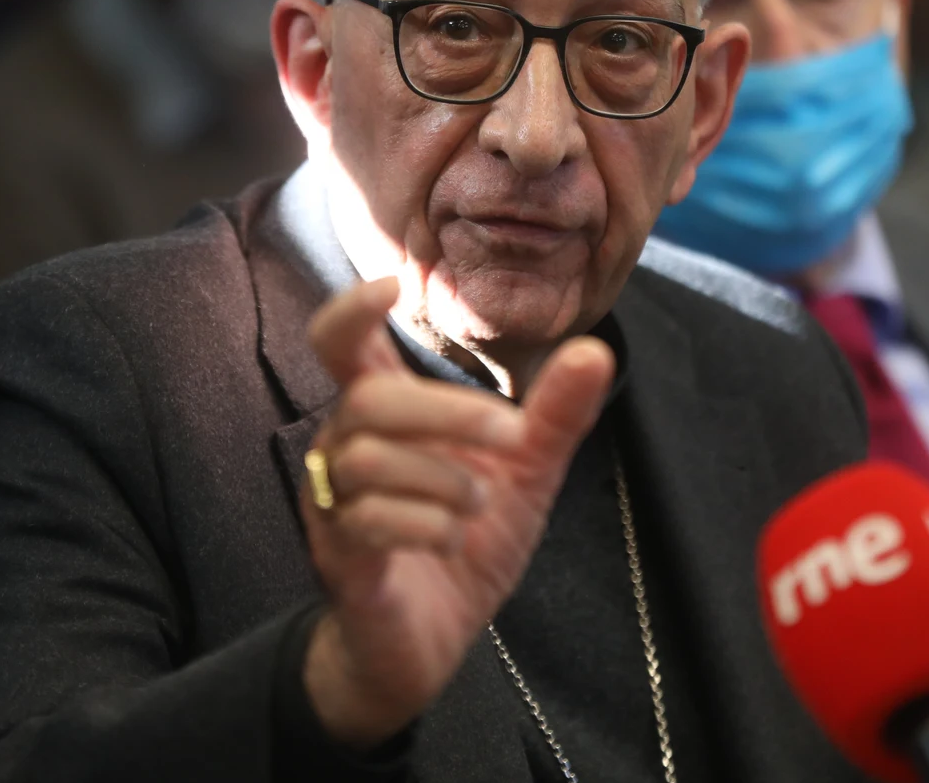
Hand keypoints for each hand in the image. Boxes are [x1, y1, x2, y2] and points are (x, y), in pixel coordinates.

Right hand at [298, 276, 614, 747]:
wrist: (431, 642)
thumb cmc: (466, 544)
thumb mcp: (525, 476)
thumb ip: (555, 417)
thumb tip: (594, 351)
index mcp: (384, 416)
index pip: (339, 344)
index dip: (352, 309)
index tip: (391, 284)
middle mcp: (345, 449)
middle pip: (368, 399)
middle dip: (447, 410)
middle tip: (511, 434)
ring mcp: (334, 504)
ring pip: (365, 459)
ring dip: (441, 476)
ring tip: (480, 504)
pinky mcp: (339, 558)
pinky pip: (364, 522)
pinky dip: (423, 524)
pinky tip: (452, 537)